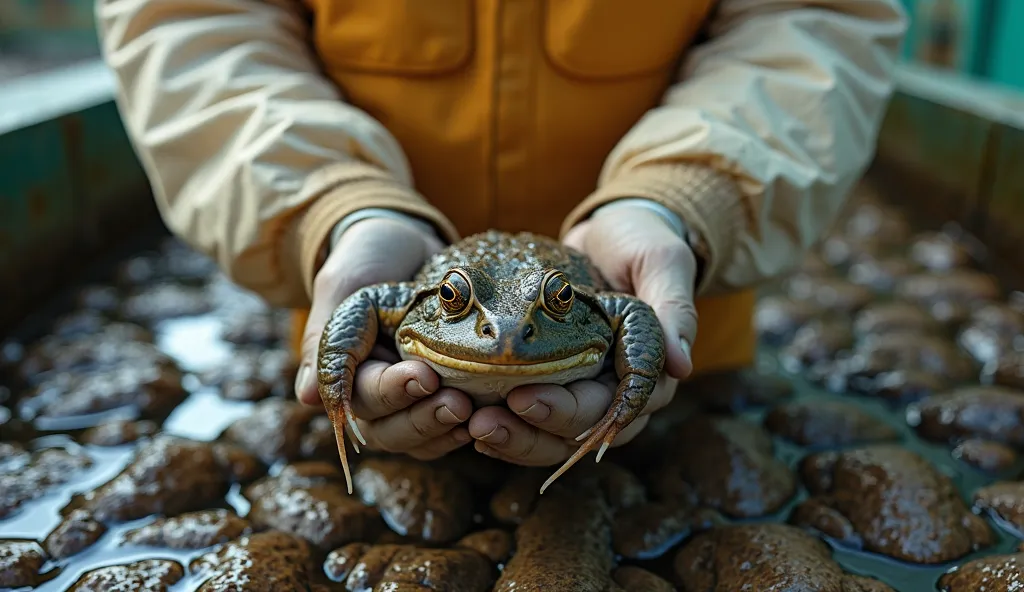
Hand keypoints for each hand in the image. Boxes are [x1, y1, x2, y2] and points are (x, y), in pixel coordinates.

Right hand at [294, 217, 473, 460]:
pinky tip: (485, 420)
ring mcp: (408, 402)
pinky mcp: (442, 399)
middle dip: (422, 418)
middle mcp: (373, 395)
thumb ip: (328, 337)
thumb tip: (308, 397)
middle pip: (388, 429)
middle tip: (458, 402)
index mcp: (346, 371)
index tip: (424, 376)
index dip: (391, 392)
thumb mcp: (346, 284)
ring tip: (472, 411)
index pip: (362, 396)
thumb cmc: (373, 258)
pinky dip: (462, 430)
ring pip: (417, 439)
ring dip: (443, 429)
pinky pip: (445, 433)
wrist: (413, 244)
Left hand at [468, 206, 698, 464]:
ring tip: (471, 426)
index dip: (567, 412)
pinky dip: (504, 424)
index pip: (611, 409)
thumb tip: (681, 366)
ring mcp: (584, 392)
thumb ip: (673, 309)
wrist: (608, 234)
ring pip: (551, 439)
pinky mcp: (555, 385)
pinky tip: (468, 422)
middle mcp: (617, 393)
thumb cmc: (639, 243)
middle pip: (576, 433)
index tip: (524, 399)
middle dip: (529, 432)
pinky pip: (531, 420)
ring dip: (511, 438)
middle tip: (484, 420)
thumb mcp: (661, 262)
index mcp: (649, 373)